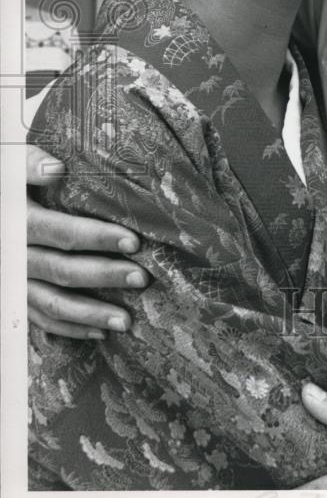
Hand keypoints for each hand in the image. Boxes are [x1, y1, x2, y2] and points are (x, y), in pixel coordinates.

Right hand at [27, 144, 147, 338]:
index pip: (60, 231)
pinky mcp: (17, 298)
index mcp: (18, 222)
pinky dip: (71, 330)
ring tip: (128, 321)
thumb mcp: (9, 167)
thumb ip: (29, 164)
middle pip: (62, 270)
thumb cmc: (8, 185)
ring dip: (91, 314)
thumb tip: (55, 168)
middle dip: (104, 275)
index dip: (96, 237)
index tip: (133, 241)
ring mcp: (15, 282)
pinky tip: (101, 333)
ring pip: (53, 304)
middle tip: (141, 277)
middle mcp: (14, 257)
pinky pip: (42, 320)